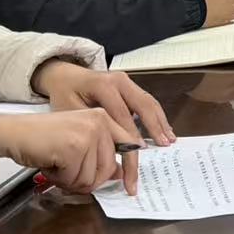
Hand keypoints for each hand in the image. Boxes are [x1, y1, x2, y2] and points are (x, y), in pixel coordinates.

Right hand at [0, 108, 141, 194]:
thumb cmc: (42, 138)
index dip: (131, 171)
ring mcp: (88, 133)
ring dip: (70, 180)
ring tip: (56, 165)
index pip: (129, 146)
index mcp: (104, 117)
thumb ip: (99, 153)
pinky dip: (59, 179)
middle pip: (108, 169)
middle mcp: (100, 121)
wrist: (13, 132)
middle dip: (87, 181)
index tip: (131, 188)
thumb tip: (119, 174)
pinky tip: (49, 165)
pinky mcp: (75, 147)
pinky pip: (74, 178)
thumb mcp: (77, 140)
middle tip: (67, 174)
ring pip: (91, 178)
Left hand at [31, 61, 174, 144]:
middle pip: (143, 106)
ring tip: (169, 139)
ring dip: (160, 121)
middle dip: (155, 128)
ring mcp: (126, 81)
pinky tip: (163, 128)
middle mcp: (119, 80)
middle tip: (164, 145)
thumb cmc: (64, 95)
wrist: (63, 76)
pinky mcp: (129, 85)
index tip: (137, 156)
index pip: (122, 118)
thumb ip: (91, 130)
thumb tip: (109, 155)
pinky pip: (146, 100)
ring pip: (149, 101)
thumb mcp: (70, 113)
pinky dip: (156, 115)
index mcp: (104, 86)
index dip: (131, 140)